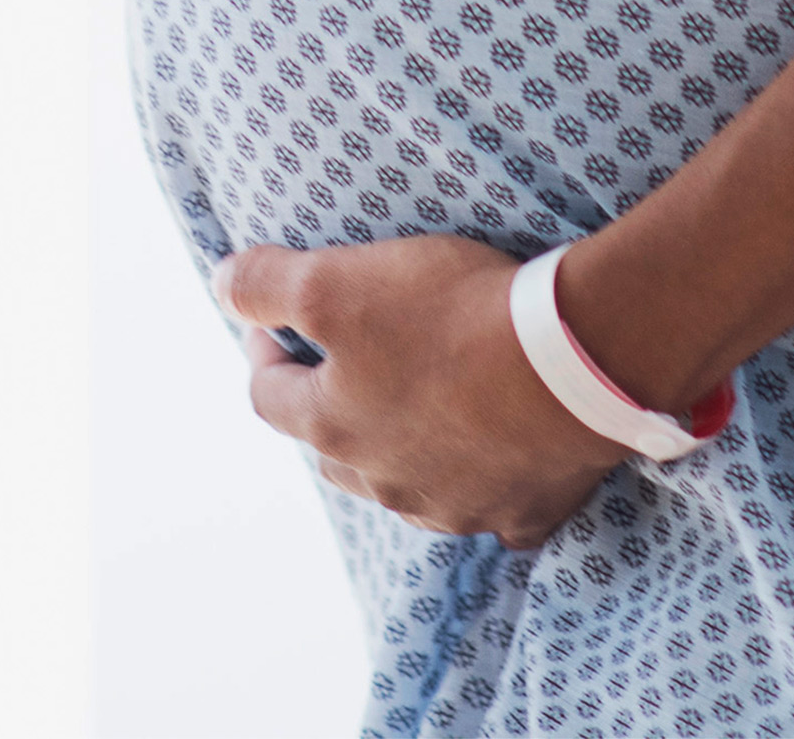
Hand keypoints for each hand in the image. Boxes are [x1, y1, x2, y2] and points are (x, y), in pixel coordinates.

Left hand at [213, 236, 624, 548]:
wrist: (573, 363)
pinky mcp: (522, 512)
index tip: (269, 327)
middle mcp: (384, 482)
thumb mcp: (336, 282)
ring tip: (418, 407)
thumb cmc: (451, 314)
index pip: (268, 396)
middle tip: (346, 368)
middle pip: (335, 452)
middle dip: (329, 410)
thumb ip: (265, 284)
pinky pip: (493, 508)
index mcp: (332, 427)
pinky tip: (498, 459)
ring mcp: (455, 506)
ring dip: (402, 452)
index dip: (263, 355)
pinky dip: (486, 484)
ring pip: (407, 486)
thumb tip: (219, 286)